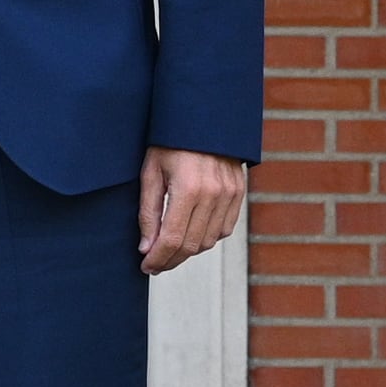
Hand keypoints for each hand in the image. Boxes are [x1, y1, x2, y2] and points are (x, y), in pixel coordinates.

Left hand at [138, 147, 245, 274]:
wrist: (203, 118)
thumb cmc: (170, 142)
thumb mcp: (151, 172)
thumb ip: (148, 213)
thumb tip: (146, 249)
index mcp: (188, 188)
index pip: (172, 239)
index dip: (158, 259)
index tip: (146, 267)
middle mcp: (213, 194)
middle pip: (191, 245)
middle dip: (171, 260)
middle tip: (155, 265)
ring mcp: (229, 194)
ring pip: (209, 241)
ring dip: (188, 251)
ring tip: (170, 250)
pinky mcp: (238, 193)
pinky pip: (224, 229)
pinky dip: (207, 238)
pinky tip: (191, 235)